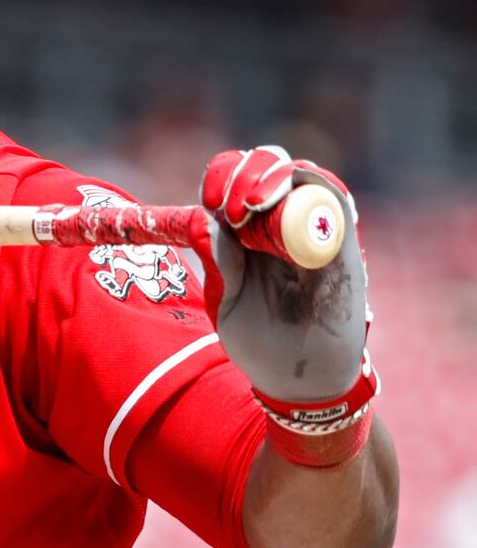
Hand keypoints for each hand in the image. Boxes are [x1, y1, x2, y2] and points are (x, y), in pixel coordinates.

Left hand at [192, 146, 371, 404]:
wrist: (298, 380)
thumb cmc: (258, 342)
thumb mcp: (226, 300)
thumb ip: (220, 261)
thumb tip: (204, 219)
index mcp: (245, 234)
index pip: (234, 182)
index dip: (222, 177)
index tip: (207, 200)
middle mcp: (278, 225)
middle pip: (268, 167)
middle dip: (246, 171)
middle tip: (231, 204)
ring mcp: (311, 231)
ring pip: (301, 175)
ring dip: (274, 176)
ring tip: (251, 206)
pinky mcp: (342, 245)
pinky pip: (335, 199)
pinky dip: (314, 184)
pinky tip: (292, 192)